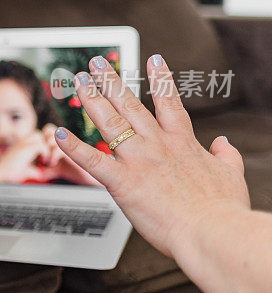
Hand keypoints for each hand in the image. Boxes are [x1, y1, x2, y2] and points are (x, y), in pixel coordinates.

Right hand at [0, 130, 51, 174]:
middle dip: (44, 144)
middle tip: (45, 157)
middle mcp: (21, 141)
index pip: (35, 137)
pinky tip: (43, 162)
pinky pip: (41, 145)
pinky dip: (45, 153)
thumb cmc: (10, 173)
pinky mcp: (25, 148)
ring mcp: (22, 143)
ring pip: (40, 137)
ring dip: (45, 147)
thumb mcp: (25, 170)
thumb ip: (33, 170)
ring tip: (45, 159)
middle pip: (38, 134)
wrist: (0, 173)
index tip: (43, 159)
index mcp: (20, 144)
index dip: (41, 145)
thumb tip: (41, 175)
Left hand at [54, 54, 249, 257]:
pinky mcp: (123, 182)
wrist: (213, 233)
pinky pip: (92, 161)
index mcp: (183, 143)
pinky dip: (74, 148)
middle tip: (96, 63)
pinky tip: (60, 134)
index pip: (169, 102)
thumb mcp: (231, 176)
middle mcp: (157, 145)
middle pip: (130, 104)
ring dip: (92, 100)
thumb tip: (225, 144)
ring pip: (109, 122)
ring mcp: (138, 161)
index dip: (160, 78)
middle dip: (111, 81)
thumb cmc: (222, 211)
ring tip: (79, 82)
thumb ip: (226, 156)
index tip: (153, 58)